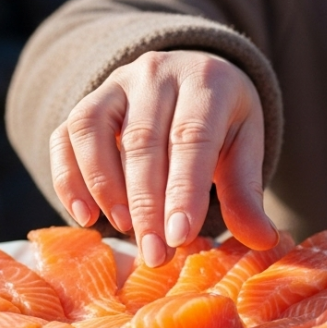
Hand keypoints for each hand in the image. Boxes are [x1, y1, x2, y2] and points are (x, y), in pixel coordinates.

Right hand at [49, 51, 278, 266]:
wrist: (191, 75)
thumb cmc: (220, 120)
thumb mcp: (244, 147)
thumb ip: (245, 192)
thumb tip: (261, 240)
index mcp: (206, 81)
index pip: (191, 136)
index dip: (183, 190)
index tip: (180, 238)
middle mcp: (156, 73)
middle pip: (142, 140)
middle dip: (146, 204)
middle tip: (155, 255)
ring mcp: (115, 83)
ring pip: (93, 130)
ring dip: (104, 186)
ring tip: (124, 229)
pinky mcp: (86, 101)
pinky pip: (65, 136)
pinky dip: (68, 178)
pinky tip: (85, 216)